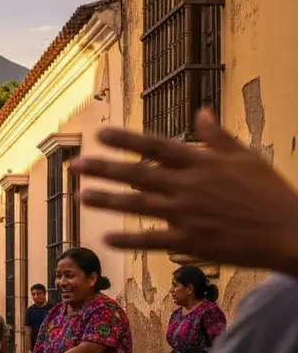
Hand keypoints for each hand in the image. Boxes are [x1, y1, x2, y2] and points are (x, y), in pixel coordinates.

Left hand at [71, 108, 297, 274]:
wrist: (290, 231)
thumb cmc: (270, 193)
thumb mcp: (247, 158)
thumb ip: (218, 137)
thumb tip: (201, 112)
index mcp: (202, 162)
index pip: (156, 146)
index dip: (127, 140)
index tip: (100, 134)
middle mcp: (190, 185)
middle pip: (138, 174)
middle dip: (104, 169)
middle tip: (75, 165)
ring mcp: (188, 214)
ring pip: (138, 205)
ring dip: (107, 201)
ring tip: (81, 197)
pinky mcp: (190, 240)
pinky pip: (152, 240)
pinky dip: (129, 239)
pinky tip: (105, 237)